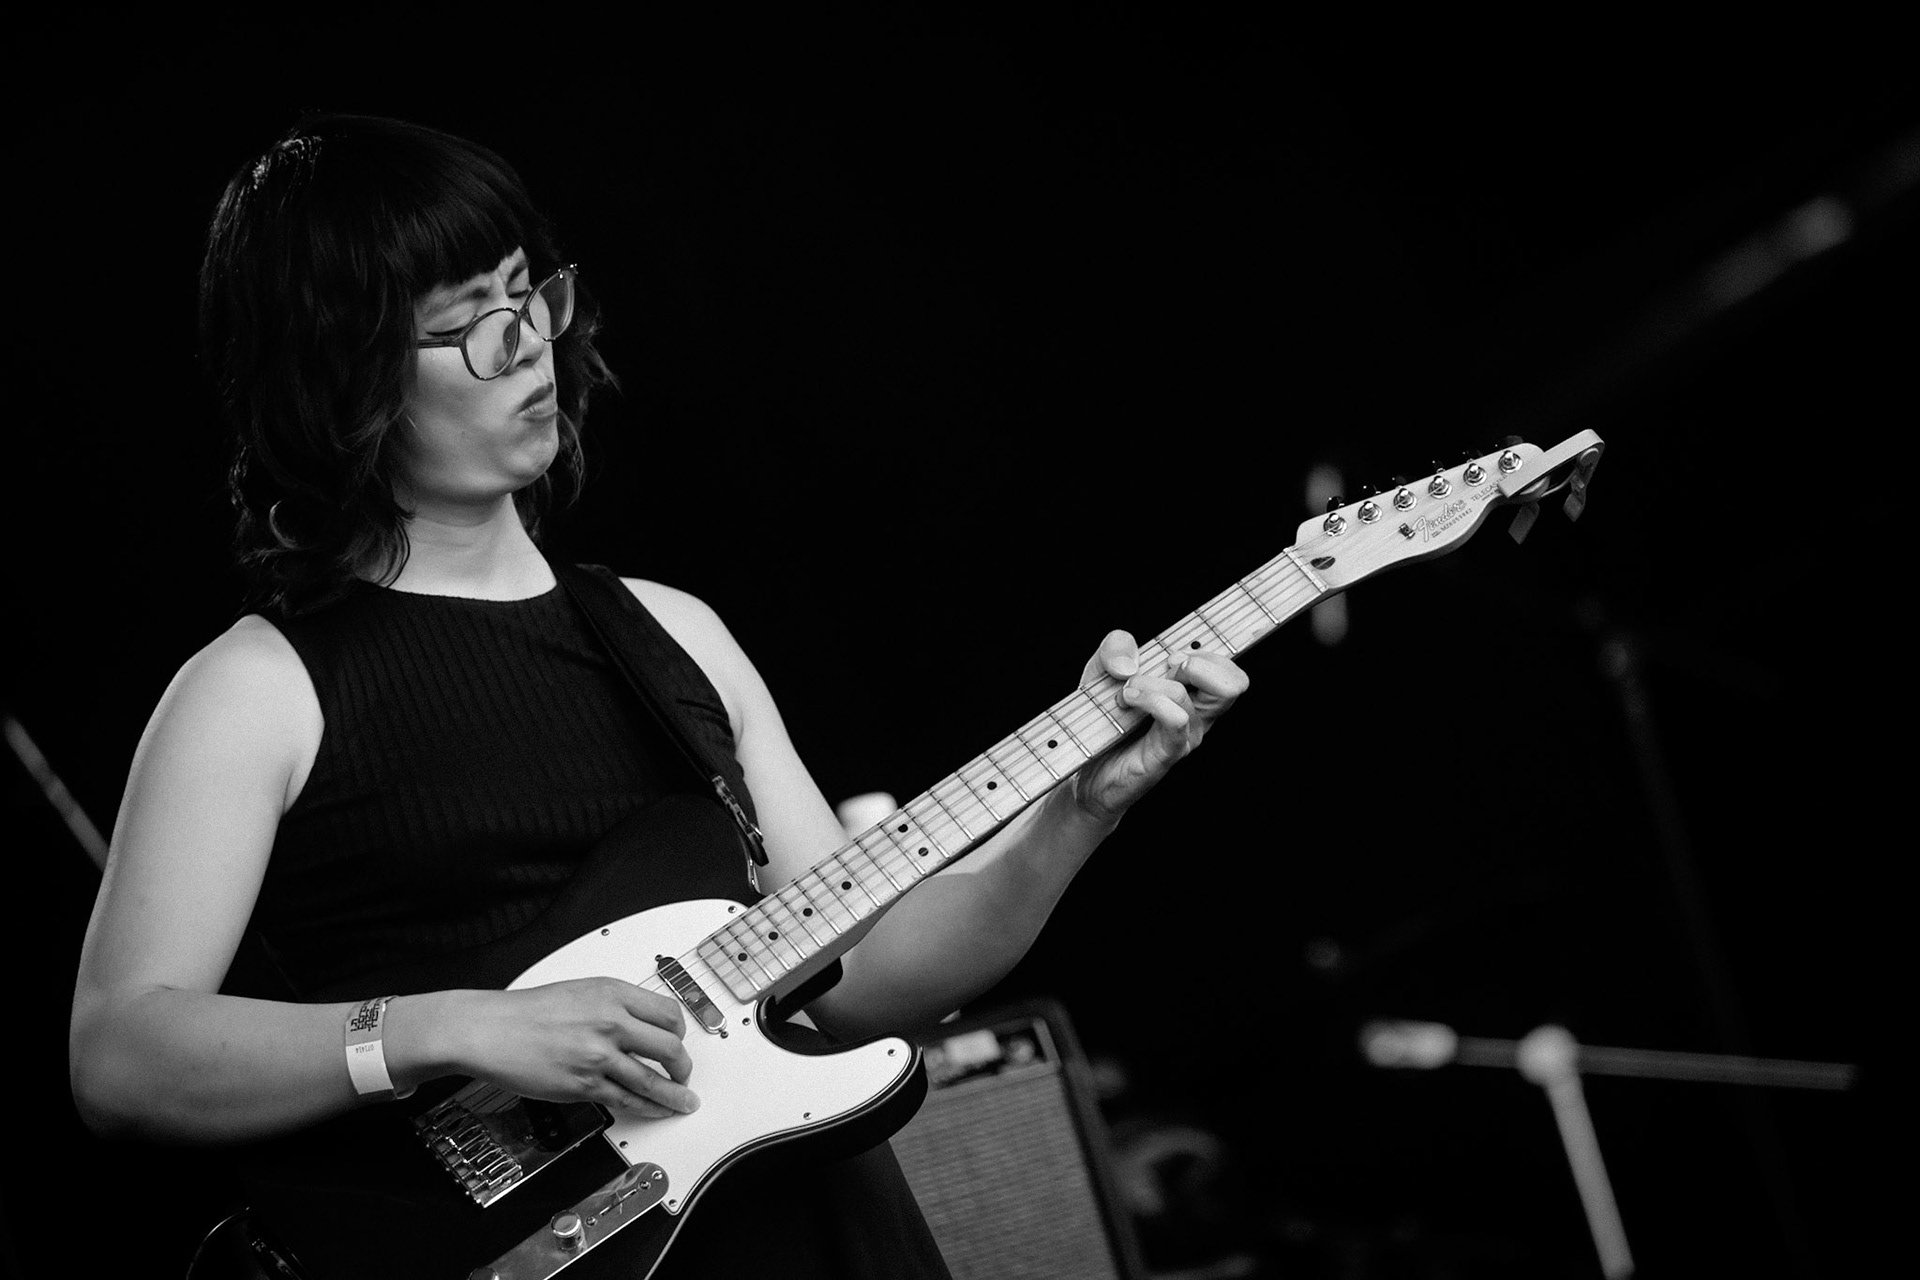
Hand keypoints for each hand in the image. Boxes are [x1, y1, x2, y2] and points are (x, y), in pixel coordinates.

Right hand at [455, 978, 697, 1118]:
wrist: (491, 1030)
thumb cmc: (529, 1011)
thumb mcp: (582, 991)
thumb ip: (616, 1005)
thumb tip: (643, 1024)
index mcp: (613, 993)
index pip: (669, 1014)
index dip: (681, 1033)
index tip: (681, 1042)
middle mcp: (611, 1022)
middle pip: (670, 1048)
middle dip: (683, 1067)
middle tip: (684, 1075)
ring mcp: (599, 1056)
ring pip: (653, 1081)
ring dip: (674, 1095)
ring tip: (684, 1102)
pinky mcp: (584, 1085)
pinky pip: (627, 1101)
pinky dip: (648, 1108)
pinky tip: (656, 1110)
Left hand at [1070, 630, 1247, 823]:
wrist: (1087, 771)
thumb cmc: (1103, 720)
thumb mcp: (1102, 670)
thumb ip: (1115, 648)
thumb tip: (1129, 662)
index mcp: (1193, 691)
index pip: (1229, 671)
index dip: (1207, 652)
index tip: (1170, 655)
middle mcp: (1198, 714)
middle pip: (1234, 684)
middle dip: (1197, 663)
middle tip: (1163, 669)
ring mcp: (1186, 736)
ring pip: (1190, 695)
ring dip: (1151, 682)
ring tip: (1127, 691)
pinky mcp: (1170, 753)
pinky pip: (1175, 719)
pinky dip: (1150, 700)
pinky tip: (1128, 701)